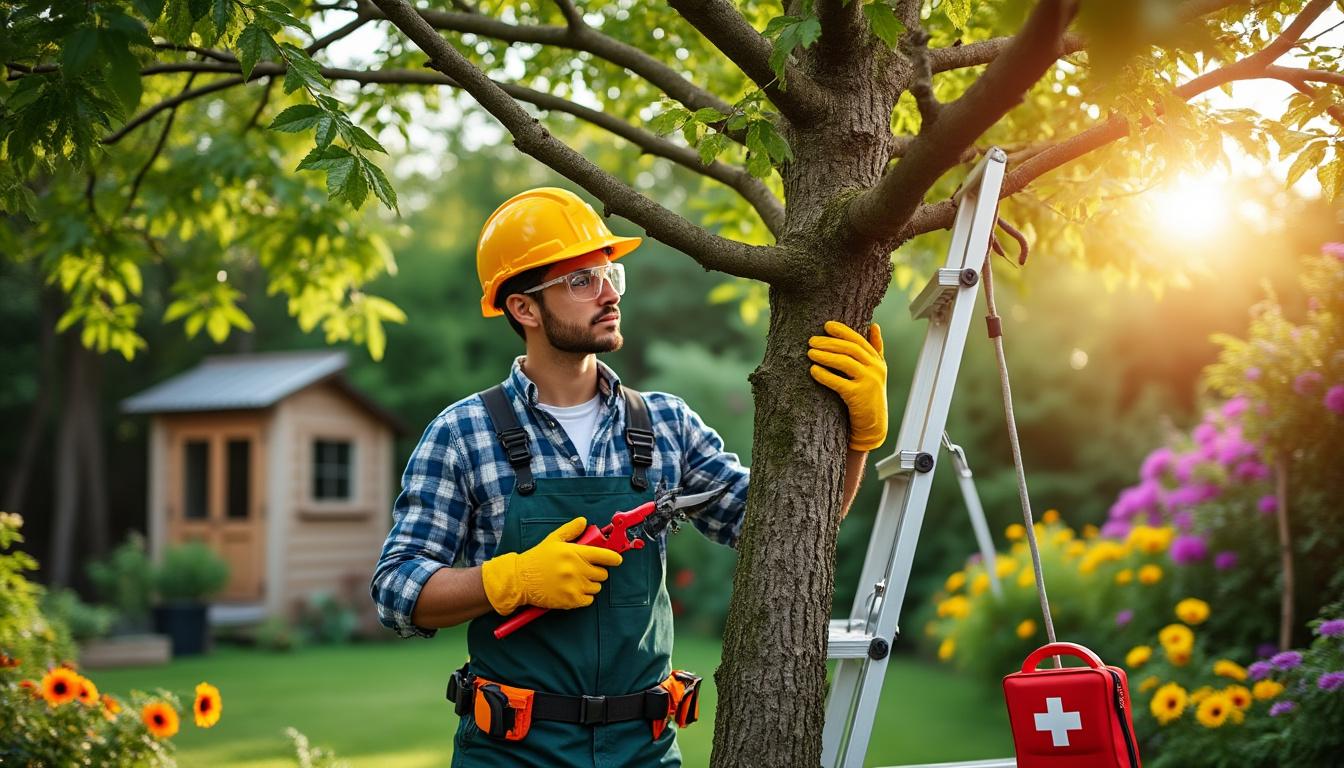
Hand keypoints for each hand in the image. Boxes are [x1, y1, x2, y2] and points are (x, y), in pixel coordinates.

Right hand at [480, 517, 622, 614]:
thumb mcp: (553, 539)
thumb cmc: (537, 559)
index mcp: (575, 553)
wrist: (521, 579)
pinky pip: (589, 600)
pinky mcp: (570, 600)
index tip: (616, 559)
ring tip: (577, 580)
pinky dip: (584, 597)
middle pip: (603, 573)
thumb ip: (571, 530)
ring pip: (597, 587)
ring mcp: (574, 586)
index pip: (605, 556)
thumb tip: (583, 521)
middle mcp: (577, 569)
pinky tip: (574, 590)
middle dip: (597, 571)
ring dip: (590, 584)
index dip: (613, 557)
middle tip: (585, 569)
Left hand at [808, 320, 887, 451]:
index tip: (827, 325)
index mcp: (877, 361)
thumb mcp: (876, 371)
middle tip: (811, 340)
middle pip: (850, 349)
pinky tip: (813, 370)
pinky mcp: (859, 396)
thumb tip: (874, 325)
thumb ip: (875, 349)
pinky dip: (825, 375)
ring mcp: (869, 382)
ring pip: (845, 362)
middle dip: (830, 342)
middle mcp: (876, 369)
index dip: (843, 331)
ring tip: (810, 352)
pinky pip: (839, 382)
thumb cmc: (869, 396)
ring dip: (825, 355)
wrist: (873, 425)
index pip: (859, 340)